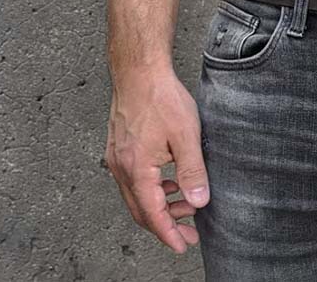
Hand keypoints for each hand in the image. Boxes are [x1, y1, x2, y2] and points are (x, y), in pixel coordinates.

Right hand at [104, 66, 208, 253]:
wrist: (139, 72)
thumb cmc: (161, 98)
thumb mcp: (186, 136)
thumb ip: (192, 171)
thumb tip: (198, 202)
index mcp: (136, 169)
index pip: (152, 213)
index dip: (168, 234)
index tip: (183, 245)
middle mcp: (121, 168)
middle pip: (140, 210)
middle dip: (165, 226)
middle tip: (188, 234)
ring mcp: (118, 158)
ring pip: (136, 196)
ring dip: (160, 206)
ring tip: (185, 208)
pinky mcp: (120, 149)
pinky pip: (134, 180)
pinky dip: (152, 189)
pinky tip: (170, 183)